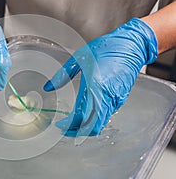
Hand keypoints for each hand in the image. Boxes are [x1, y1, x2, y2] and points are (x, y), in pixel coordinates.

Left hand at [44, 18, 157, 135]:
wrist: (131, 46)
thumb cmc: (105, 49)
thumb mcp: (78, 58)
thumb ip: (62, 75)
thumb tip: (47, 87)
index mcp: (94, 85)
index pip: (80, 115)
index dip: (69, 125)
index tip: (59, 125)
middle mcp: (106, 96)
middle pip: (91, 126)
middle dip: (76, 132)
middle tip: (64, 129)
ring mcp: (115, 99)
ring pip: (99, 124)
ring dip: (85, 128)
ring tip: (72, 123)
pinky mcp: (120, 100)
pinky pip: (106, 116)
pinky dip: (94, 121)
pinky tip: (85, 115)